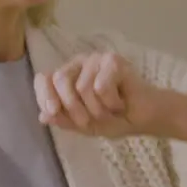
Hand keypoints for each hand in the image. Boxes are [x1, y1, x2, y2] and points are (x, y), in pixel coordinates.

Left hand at [34, 51, 161, 136]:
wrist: (144, 119)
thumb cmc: (114, 119)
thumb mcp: (84, 126)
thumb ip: (63, 119)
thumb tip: (42, 116)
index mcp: (67, 77)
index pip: (44, 78)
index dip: (44, 94)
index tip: (52, 111)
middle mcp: (79, 64)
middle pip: (61, 79)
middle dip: (73, 107)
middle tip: (87, 122)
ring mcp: (96, 60)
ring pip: (83, 87)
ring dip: (97, 109)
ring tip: (110, 111)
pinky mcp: (113, 60)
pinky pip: (101, 86)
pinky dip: (111, 102)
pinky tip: (121, 102)